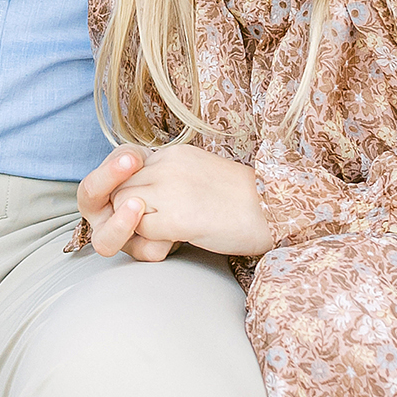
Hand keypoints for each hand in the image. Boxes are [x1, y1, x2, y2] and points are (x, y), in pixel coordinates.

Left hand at [79, 142, 274, 259]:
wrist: (277, 211)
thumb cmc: (242, 201)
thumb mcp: (199, 177)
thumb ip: (169, 182)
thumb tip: (140, 201)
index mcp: (173, 154)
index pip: (126, 165)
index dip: (127, 189)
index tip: (140, 206)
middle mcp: (167, 165)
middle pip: (119, 187)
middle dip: (125, 210)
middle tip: (147, 227)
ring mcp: (170, 189)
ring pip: (124, 207)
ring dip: (136, 226)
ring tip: (161, 235)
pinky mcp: (178, 217)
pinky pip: (142, 230)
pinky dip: (151, 240)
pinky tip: (173, 242)